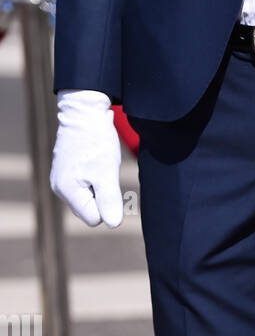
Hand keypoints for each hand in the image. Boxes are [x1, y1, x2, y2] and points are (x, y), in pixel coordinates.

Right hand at [50, 89, 122, 227]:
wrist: (84, 111)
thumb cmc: (96, 140)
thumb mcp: (107, 172)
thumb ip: (109, 200)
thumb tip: (113, 224)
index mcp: (67, 191)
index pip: (94, 218)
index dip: (107, 205)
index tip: (108, 181)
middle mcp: (59, 189)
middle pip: (90, 211)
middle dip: (102, 197)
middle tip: (104, 172)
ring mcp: (61, 180)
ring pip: (88, 199)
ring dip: (99, 187)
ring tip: (99, 165)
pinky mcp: (66, 172)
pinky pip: (85, 187)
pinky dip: (94, 178)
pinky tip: (95, 162)